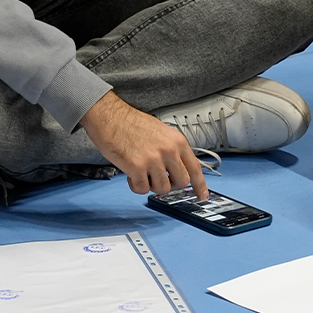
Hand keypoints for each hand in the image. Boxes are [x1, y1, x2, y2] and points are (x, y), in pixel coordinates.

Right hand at [79, 91, 208, 199]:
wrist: (109, 116)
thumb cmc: (130, 123)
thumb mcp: (161, 132)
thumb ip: (172, 150)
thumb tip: (177, 169)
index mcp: (177, 141)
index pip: (194, 168)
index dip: (200, 185)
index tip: (202, 196)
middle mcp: (169, 150)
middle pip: (181, 182)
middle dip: (170, 184)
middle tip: (157, 178)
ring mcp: (153, 159)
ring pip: (162, 189)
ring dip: (151, 185)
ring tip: (141, 172)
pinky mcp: (137, 167)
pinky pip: (142, 189)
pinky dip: (135, 186)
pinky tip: (130, 174)